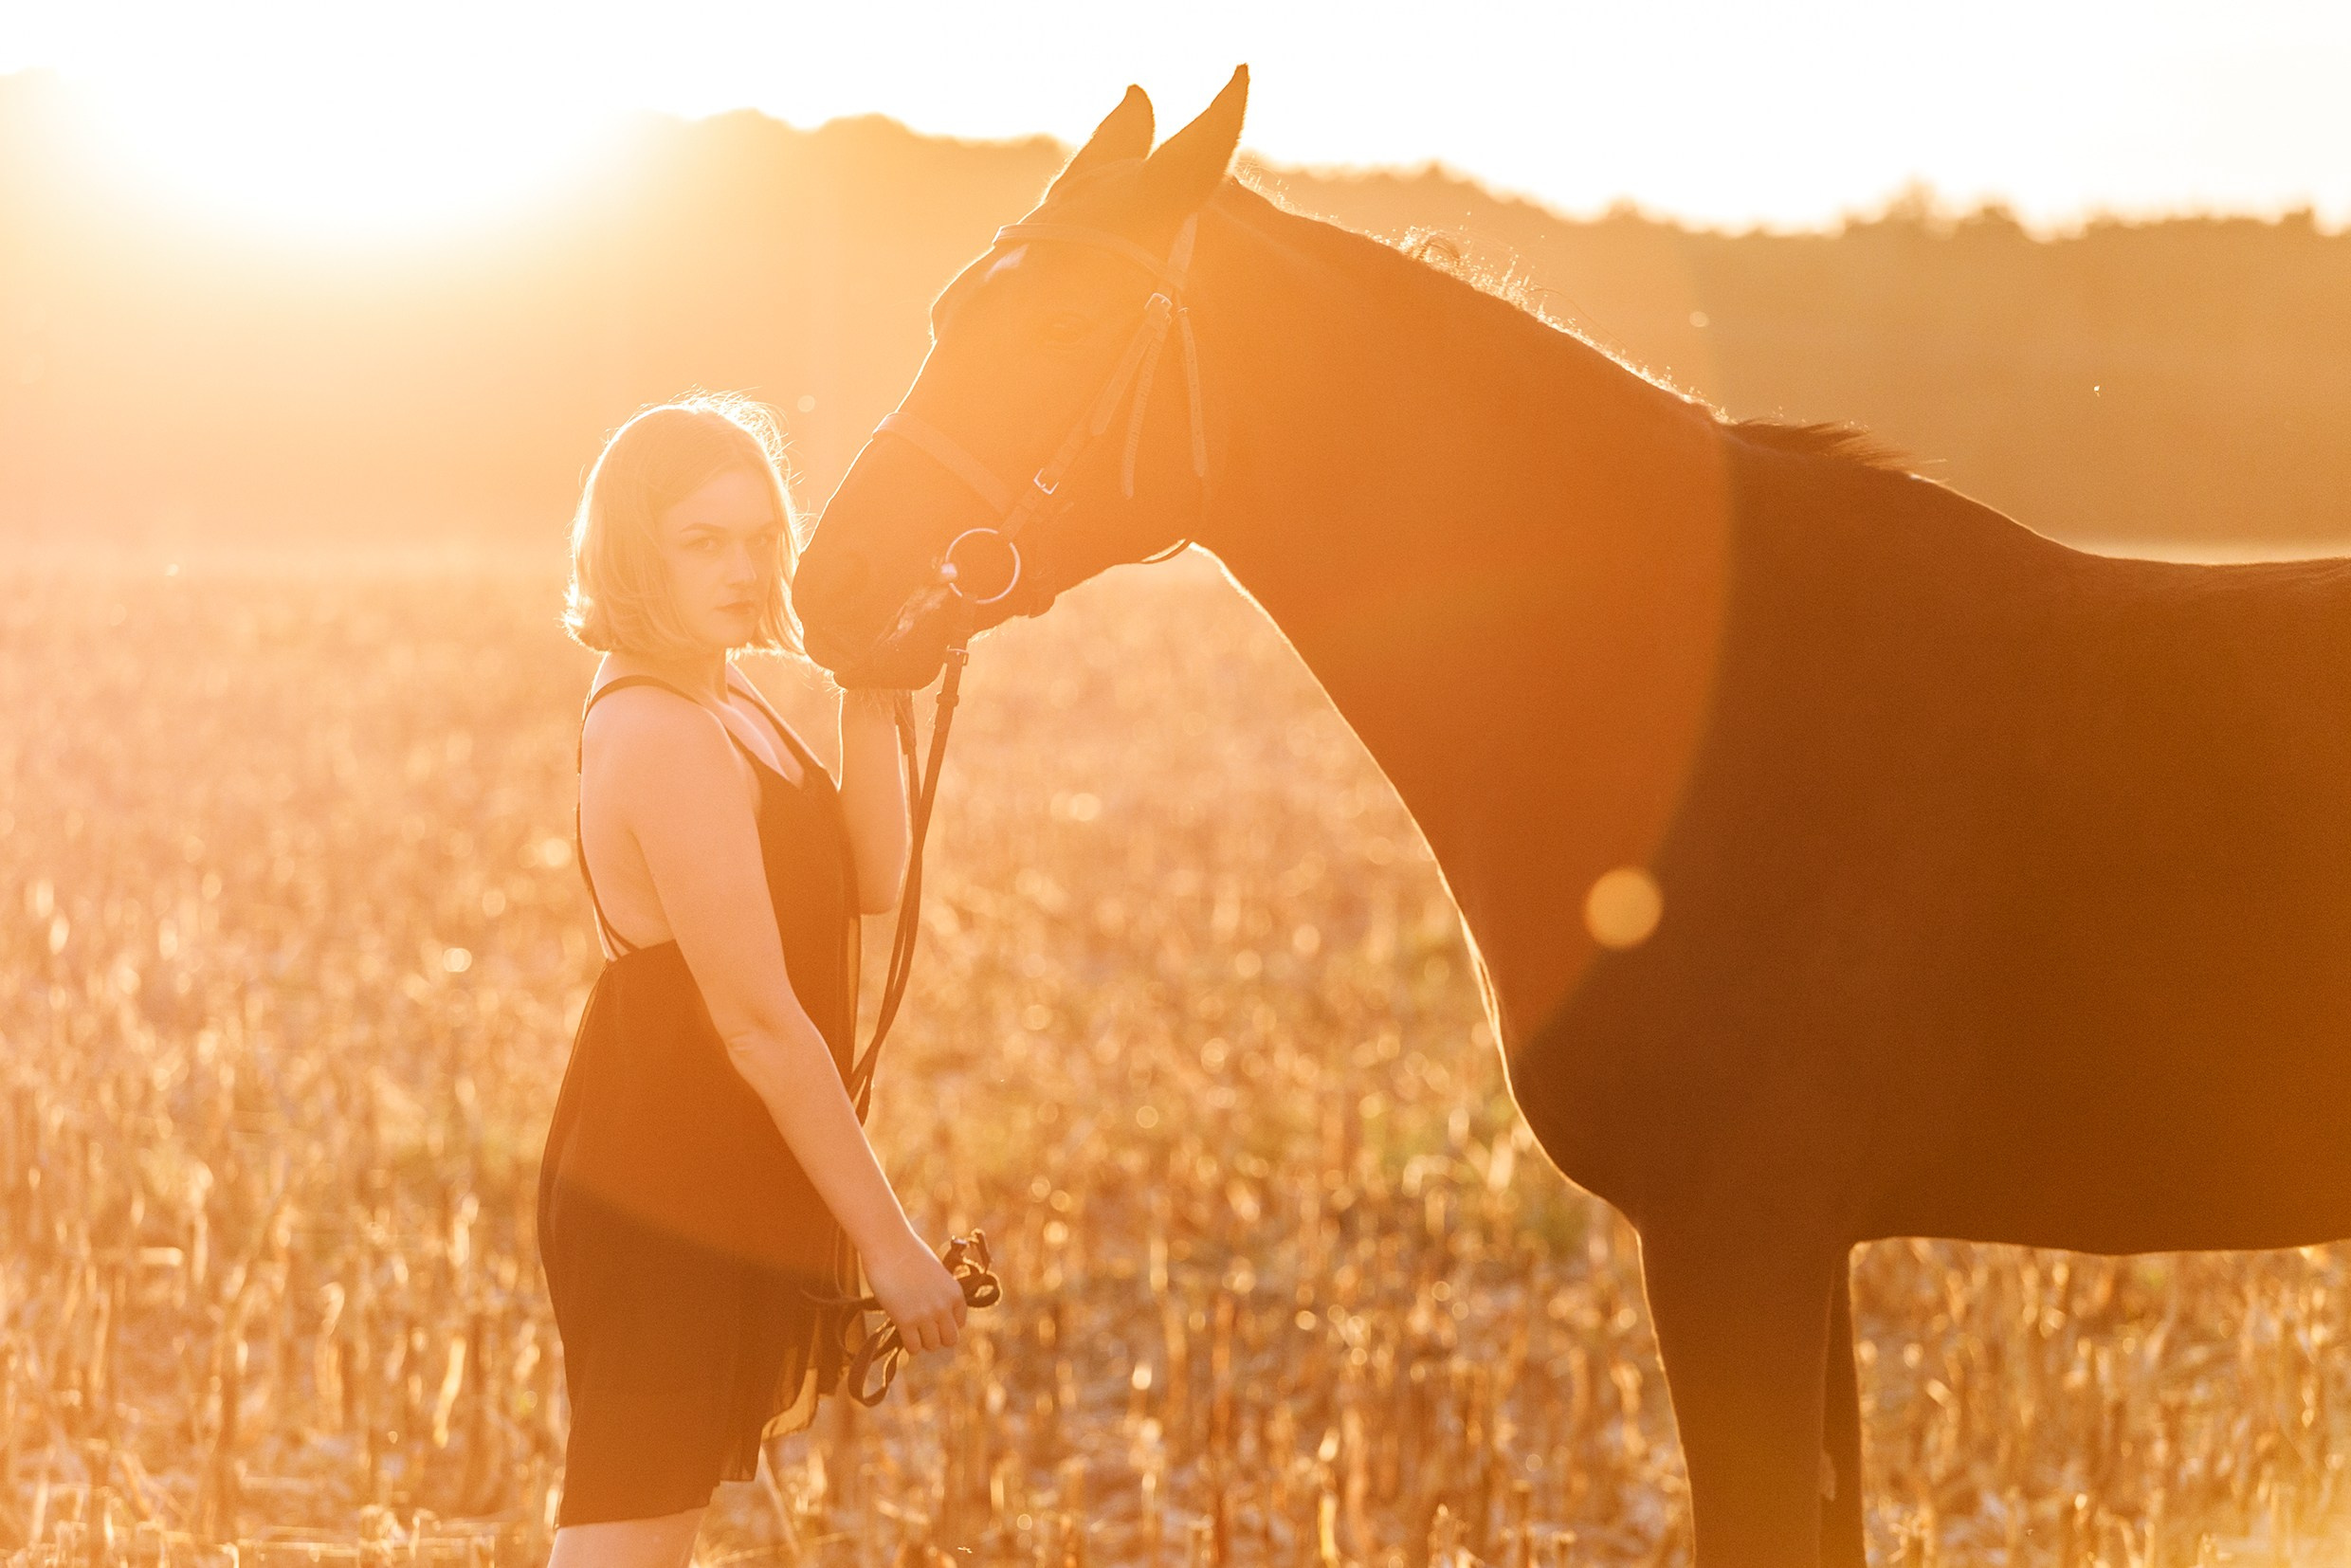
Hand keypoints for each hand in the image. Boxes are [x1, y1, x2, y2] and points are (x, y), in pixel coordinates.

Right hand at [865, 1231, 965, 1353]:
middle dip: (937, 1337)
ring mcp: (926, 1315)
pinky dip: (909, 1345)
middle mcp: (945, 1306)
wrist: (889, 1246)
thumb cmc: (908, 1254)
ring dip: (922, 1341)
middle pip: (950, 1340)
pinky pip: (913, 1347)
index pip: (960, 1324)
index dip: (945, 1323)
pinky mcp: (906, 1321)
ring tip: (911, 1330)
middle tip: (922, 1329)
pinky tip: (902, 1332)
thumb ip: (939, 1294)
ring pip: (932, 1345)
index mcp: (955, 1293)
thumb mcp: (935, 1273)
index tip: (932, 1320)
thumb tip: (935, 1318)